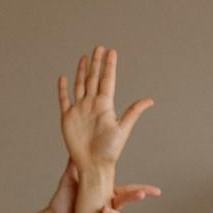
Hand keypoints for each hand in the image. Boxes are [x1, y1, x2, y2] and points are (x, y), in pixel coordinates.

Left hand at [45, 159, 161, 212]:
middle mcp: (107, 205)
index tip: (153, 190)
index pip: (125, 189)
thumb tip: (78, 143)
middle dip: (136, 195)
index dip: (139, 188)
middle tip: (144, 193)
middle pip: (125, 200)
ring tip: (104, 211)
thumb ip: (76, 163)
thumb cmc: (62, 200)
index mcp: (103, 193)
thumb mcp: (70, 177)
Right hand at [58, 45, 153, 175]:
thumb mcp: (123, 129)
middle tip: (99, 47)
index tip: (111, 51)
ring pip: (80, 85)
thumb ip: (133, 112)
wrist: (93, 165)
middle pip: (93, 78)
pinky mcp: (67, 117)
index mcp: (105, 105)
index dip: (108, 66)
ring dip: (82, 71)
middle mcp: (92, 105)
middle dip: (96, 63)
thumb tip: (150, 100)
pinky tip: (63, 78)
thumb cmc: (109, 151)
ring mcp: (79, 110)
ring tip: (85, 57)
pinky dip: (63, 89)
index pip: (107, 80)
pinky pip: (64, 99)